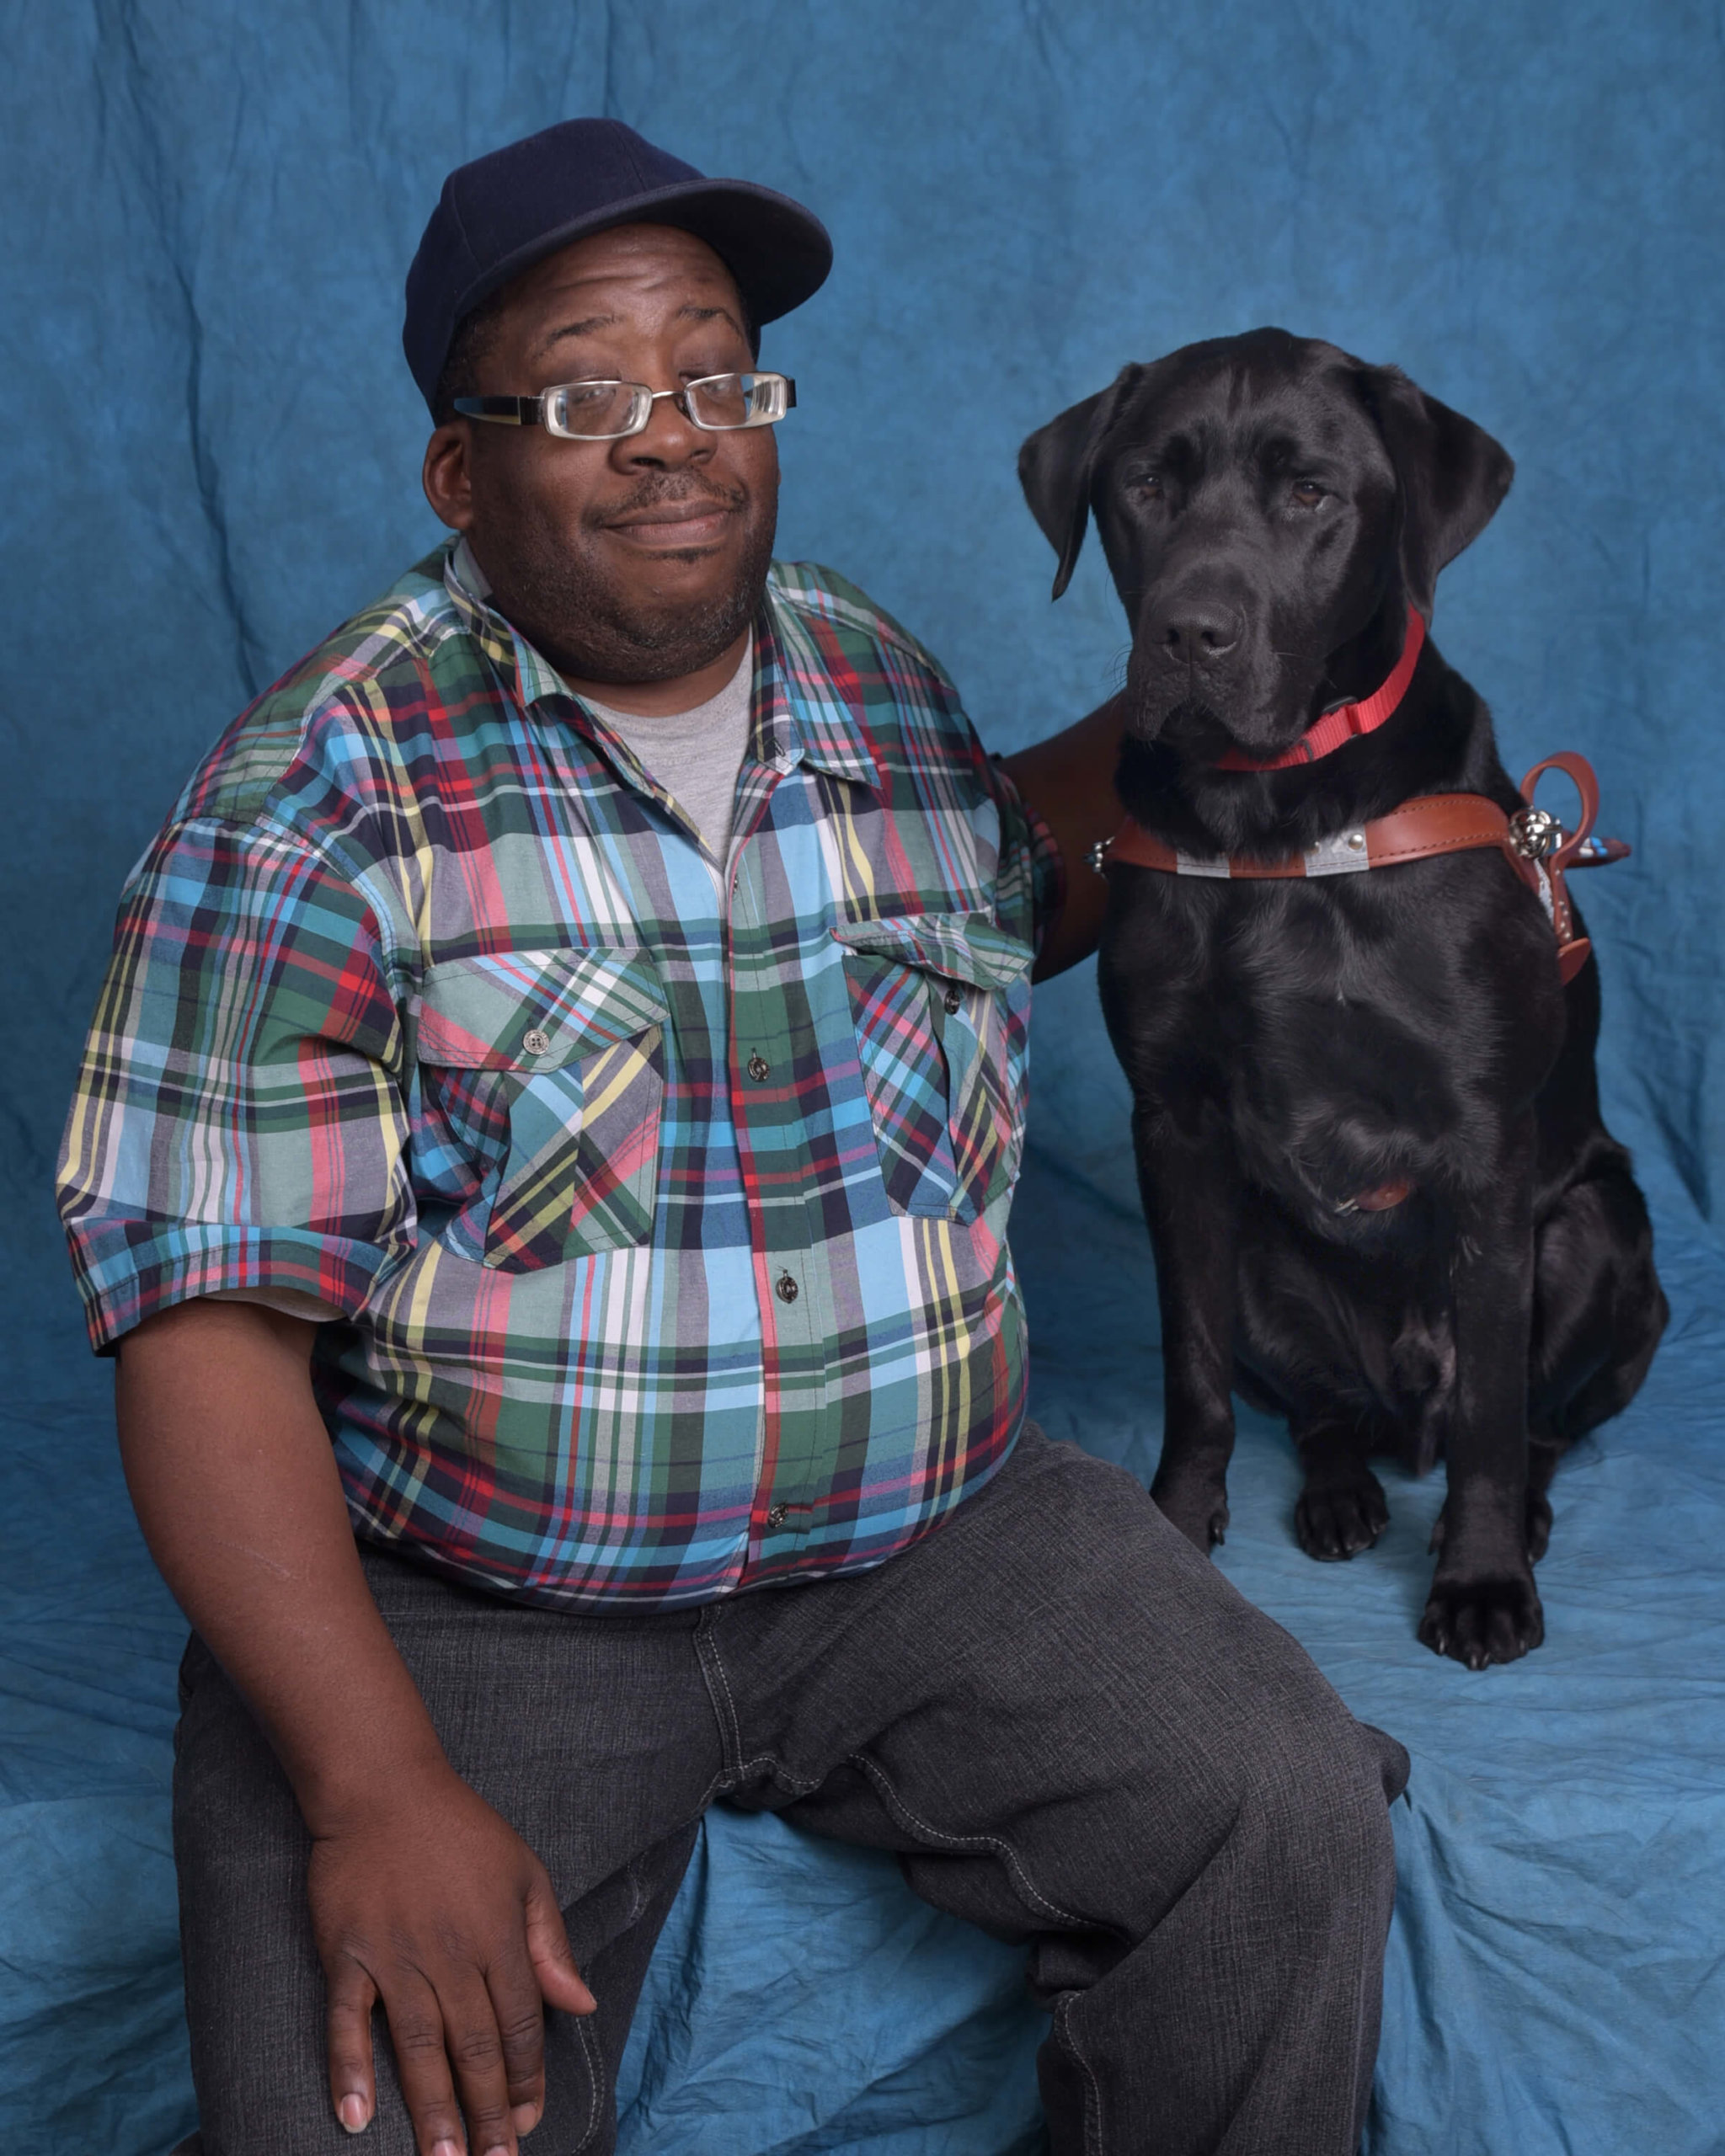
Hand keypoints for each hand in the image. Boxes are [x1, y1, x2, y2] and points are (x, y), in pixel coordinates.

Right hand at [311, 1765, 594, 2153]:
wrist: (385, 1786)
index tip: (526, 2121)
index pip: (519, 2023)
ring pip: (417, 2046)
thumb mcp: (524, 1874)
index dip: (526, 2078)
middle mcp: (450, 1953)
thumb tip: (579, 2003)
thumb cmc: (461, 1831)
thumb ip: (549, 1943)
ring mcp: (395, 1956)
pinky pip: (346, 2020)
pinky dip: (349, 2068)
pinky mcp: (346, 1953)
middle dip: (487, 2113)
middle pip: (474, 2047)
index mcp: (497, 1935)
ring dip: (432, 2109)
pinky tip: (356, 2117)